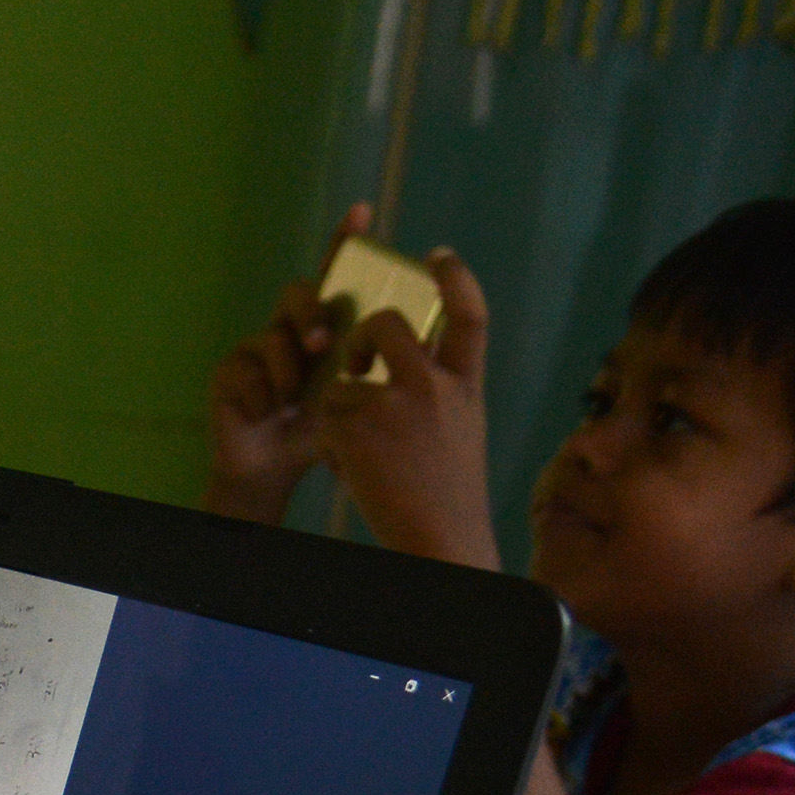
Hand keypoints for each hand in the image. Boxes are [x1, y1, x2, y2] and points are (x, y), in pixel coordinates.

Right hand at [203, 201, 366, 522]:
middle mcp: (289, 327)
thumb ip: (377, 362)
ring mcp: (254, 346)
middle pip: (298, 295)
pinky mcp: (227, 371)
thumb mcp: (358, 391)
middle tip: (321, 344)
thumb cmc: (324, 425)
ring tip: (291, 402)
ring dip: (287, 372)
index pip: (334, 275)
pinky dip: (263, 398)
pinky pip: (247, 372)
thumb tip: (420, 337)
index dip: (344, 240)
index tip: (362, 211)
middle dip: (310, 314)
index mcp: (326, 326)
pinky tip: (266, 416)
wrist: (277, 465)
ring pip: (272, 337)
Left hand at [312, 245, 501, 570]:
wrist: (440, 539)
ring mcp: (394, 401)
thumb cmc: (447, 491)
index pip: (469, 314)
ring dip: (343, 409)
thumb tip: (410, 352)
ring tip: (367, 450)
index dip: (454, 278)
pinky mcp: (356, 424)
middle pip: (385, 325)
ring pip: (344, 378)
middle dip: (362, 339)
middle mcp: (434, 384)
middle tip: (356, 365)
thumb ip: (441, 387)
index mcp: (466, 384)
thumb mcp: (461, 427)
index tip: (436, 255)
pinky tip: (353, 469)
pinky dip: (331, 442)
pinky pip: (325, 416)